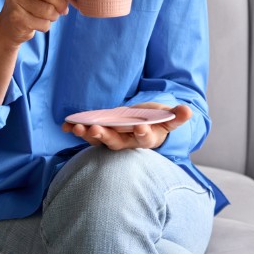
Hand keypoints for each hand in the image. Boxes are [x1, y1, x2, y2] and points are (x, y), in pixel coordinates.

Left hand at [62, 102, 191, 149]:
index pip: (144, 139)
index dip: (142, 133)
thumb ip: (176, 116)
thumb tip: (188, 110)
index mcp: (145, 139)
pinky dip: (76, 130)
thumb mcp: (168, 119)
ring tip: (76, 127)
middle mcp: (127, 142)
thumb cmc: (155, 122)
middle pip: (116, 143)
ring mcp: (112, 139)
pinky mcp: (101, 134)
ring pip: (99, 140)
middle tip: (96, 129)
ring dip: (87, 134)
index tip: (139, 127)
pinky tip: (65, 125)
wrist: (143, 127)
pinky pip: (87, 134)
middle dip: (105, 136)